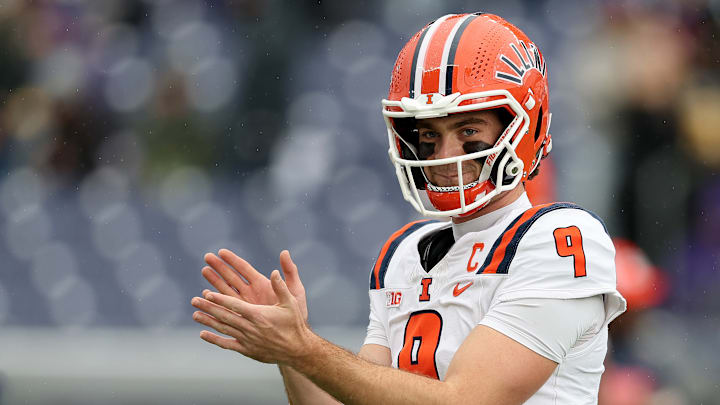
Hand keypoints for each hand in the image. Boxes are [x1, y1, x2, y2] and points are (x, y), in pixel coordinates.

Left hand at [191, 270, 316, 364]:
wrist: (298, 350)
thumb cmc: (295, 324)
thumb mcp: (291, 302)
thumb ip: (281, 287)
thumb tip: (274, 271)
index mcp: (259, 314)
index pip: (235, 305)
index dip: (220, 299)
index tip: (207, 293)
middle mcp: (250, 327)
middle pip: (225, 316)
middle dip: (208, 307)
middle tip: (194, 300)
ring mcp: (247, 340)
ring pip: (224, 329)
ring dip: (208, 321)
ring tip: (195, 314)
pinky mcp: (247, 350)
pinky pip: (227, 344)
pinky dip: (214, 339)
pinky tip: (203, 334)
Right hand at [202, 249, 307, 320]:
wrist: (294, 335)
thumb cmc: (298, 312)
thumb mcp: (295, 290)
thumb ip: (290, 272)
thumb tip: (284, 252)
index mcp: (262, 284)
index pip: (244, 268)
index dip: (233, 260)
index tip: (221, 251)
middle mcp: (251, 293)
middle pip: (232, 277)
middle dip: (220, 267)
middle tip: (207, 257)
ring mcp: (245, 304)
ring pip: (226, 291)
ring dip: (215, 281)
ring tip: (204, 271)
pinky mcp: (242, 316)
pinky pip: (227, 308)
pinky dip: (217, 302)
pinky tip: (207, 295)